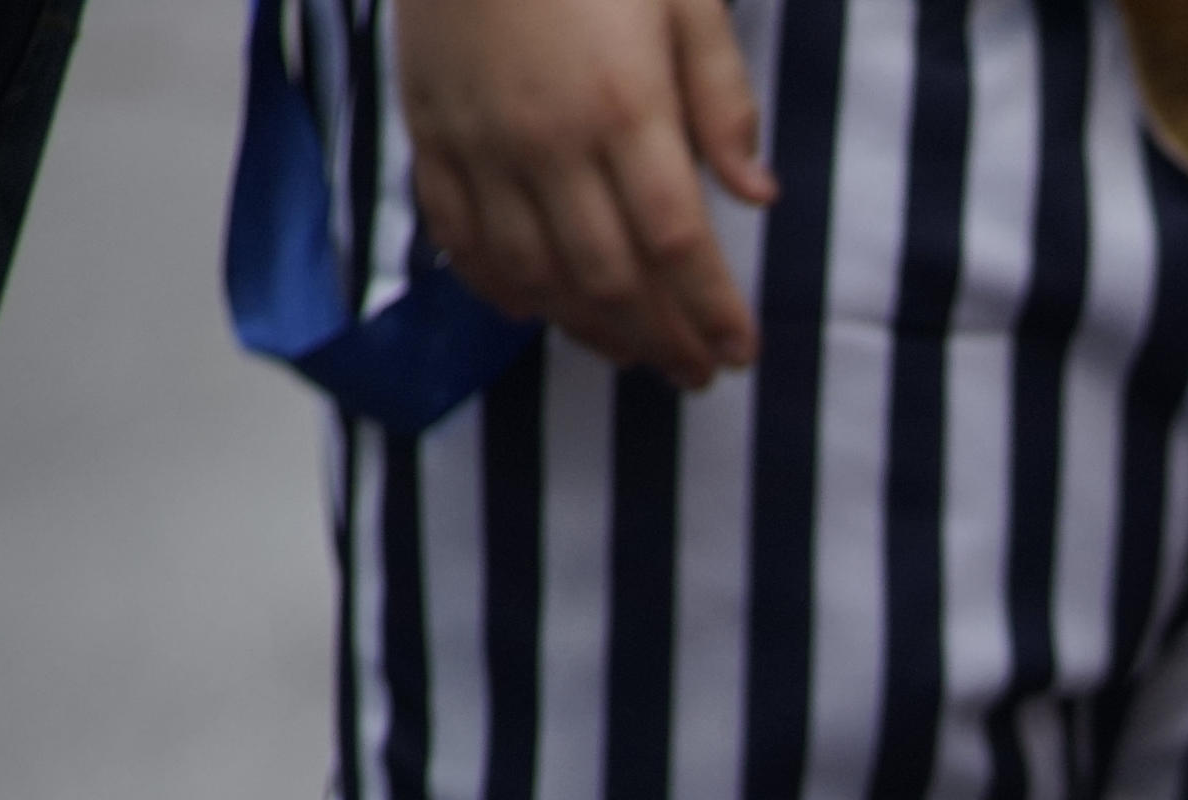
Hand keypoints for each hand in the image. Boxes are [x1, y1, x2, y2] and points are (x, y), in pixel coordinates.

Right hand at [395, 0, 778, 391]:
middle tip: (696, 373)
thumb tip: (758, 195)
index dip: (712, 312)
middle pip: (611, 279)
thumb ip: (723, 101)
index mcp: (627, 108)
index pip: (679, 245)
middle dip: (662, 341)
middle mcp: (550, 142)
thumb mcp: (686, 1)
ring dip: (589, 331)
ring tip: (632, 355)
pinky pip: (458, 237)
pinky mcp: (429, 131)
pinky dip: (499, 289)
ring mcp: (481, 143)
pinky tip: (537, 313)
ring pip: (536, 275)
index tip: (739, 353)